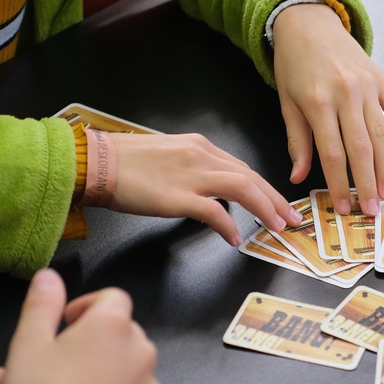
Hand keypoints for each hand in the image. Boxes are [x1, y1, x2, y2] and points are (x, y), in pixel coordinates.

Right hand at [106, 132, 301, 245]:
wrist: (93, 162)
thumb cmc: (124, 162)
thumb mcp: (170, 155)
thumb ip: (196, 169)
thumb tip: (215, 191)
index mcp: (201, 146)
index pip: (243, 168)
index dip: (266, 188)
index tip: (279, 203)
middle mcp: (201, 156)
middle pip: (251, 177)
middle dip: (276, 200)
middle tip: (291, 219)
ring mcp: (191, 175)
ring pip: (243, 189)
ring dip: (265, 209)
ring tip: (276, 227)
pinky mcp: (177, 196)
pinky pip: (214, 211)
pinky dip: (230, 225)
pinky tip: (235, 238)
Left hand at [272, 3, 383, 215]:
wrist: (309, 23)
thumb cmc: (294, 65)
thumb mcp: (287, 102)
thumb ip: (297, 141)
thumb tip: (299, 177)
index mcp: (318, 102)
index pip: (331, 153)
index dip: (339, 183)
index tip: (343, 206)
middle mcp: (346, 95)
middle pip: (361, 148)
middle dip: (367, 182)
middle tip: (373, 209)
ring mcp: (368, 86)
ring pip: (382, 134)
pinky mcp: (382, 79)